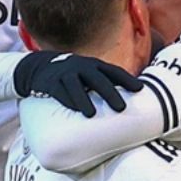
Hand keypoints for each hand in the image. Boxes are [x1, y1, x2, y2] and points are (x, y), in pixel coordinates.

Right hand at [13, 51, 143, 116]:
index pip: (113, 71)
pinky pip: (59, 91)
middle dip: (110, 93)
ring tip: (92, 114)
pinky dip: (67, 100)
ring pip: (76, 85)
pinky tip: (73, 109)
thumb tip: (129, 103)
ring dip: (84, 99)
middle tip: (121, 108)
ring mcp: (66, 73)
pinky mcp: (51, 82)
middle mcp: (82, 67)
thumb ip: (105, 83)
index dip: (127, 80)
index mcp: (95, 65)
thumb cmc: (73, 75)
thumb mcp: (89, 73)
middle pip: (98, 79)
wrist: (41, 67)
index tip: (140, 90)